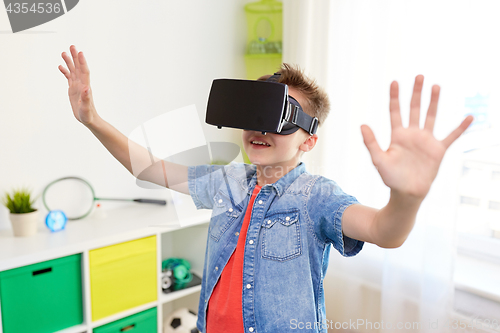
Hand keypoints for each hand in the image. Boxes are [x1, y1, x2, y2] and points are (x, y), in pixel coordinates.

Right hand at [58, 45, 97, 125]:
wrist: (88, 119)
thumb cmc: (88, 115)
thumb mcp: (86, 108)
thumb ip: (87, 99)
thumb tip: (87, 88)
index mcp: (85, 87)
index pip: (84, 72)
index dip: (82, 62)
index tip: (80, 52)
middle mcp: (82, 84)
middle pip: (79, 68)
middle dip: (75, 57)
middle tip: (72, 46)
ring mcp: (77, 86)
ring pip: (73, 71)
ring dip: (69, 62)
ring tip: (63, 53)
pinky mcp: (73, 89)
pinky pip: (69, 77)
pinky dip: (65, 71)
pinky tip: (60, 66)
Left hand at [361, 75, 473, 198]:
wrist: (407, 193)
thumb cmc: (391, 177)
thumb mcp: (378, 159)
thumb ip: (371, 142)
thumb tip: (362, 125)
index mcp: (397, 135)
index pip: (395, 111)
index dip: (395, 97)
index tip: (394, 82)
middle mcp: (412, 134)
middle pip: (414, 109)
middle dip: (416, 93)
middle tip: (419, 76)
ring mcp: (426, 140)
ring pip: (431, 116)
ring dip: (433, 102)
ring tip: (436, 86)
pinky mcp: (438, 150)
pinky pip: (451, 136)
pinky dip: (460, 127)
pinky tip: (469, 117)